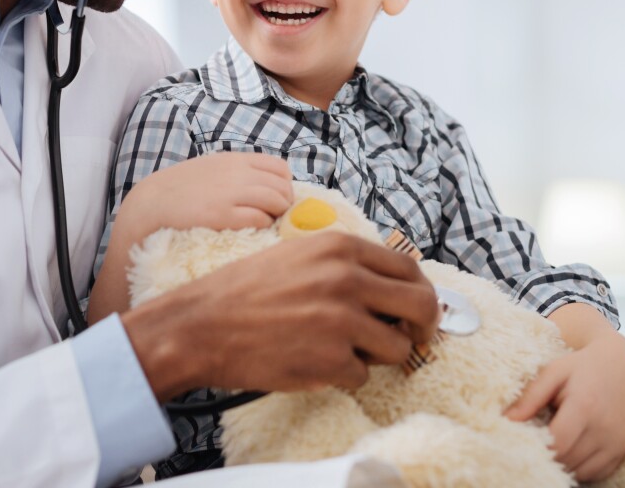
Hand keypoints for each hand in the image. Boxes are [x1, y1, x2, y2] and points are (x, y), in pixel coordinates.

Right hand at [113, 152, 293, 248]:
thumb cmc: (184, 187)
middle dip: (285, 203)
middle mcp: (237, 173)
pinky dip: (264, 224)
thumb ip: (238, 172)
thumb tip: (267, 186)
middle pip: (281, 186)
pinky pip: (259, 218)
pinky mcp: (222, 214)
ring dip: (277, 215)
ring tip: (268, 223)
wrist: (153, 201)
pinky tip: (255, 228)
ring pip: (275, 201)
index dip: (285, 185)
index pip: (279, 167)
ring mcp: (230, 193)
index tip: (279, 198)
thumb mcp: (213, 168)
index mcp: (235, 160)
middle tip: (277, 216)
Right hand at [121, 231, 441, 400]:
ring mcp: (341, 321)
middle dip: (423, 328)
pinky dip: (343, 376)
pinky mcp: (331, 360)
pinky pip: (362, 375)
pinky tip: (313, 363)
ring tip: (341, 351)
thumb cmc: (244, 292)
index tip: (418, 311)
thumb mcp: (299, 257)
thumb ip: (346, 266)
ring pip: (397, 348)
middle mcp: (347, 279)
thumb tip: (393, 287)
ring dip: (376, 356)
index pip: (409, 268)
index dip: (421, 292)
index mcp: (341, 248)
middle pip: (421, 306)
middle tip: (412, 340)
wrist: (201, 325)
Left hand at [504, 309, 624, 481]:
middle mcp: (604, 429)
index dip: (536, 448)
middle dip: (545, 457)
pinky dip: (578, 469)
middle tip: (530, 445)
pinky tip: (568, 451)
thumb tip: (507, 420)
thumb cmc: (582, 367)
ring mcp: (616, 443)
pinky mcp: (621, 451)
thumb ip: (531, 397)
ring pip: (579, 472)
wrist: (622, 365)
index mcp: (585, 406)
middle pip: (566, 460)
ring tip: (550, 446)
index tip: (520, 442)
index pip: (556, 443)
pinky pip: (595, 474)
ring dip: (561, 465)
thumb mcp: (554, 372)